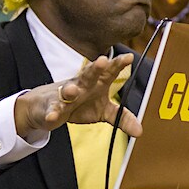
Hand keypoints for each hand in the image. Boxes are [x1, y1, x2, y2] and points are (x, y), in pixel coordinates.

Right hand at [14, 53, 141, 137]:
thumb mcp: (104, 111)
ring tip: (73, 91)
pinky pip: (52, 109)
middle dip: (95, 68)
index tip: (129, 57)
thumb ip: (121, 117)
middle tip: (102, 61)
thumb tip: (139, 131)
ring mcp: (64, 95)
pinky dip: (52, 112)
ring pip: (67, 90)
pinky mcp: (51, 107)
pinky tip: (53, 116)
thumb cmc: (81, 104)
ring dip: (70, 90)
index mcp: (96, 83)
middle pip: (88, 75)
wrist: (48, 106)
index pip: (109, 72)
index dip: (118, 64)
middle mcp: (81, 85)